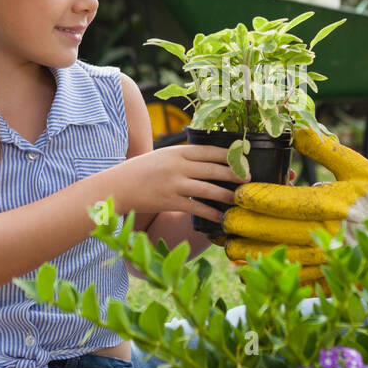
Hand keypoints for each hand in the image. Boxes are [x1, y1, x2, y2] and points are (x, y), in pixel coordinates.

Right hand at [107, 145, 248, 223]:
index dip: (229, 155)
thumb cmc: (141, 170)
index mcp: (178, 151)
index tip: (243, 159)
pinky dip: (211, 213)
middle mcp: (178, 166)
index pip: (210, 151)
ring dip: (226, 194)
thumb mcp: (163, 155)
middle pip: (214, 169)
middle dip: (234, 174)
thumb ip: (183, 157)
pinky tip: (220, 217)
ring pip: (208, 189)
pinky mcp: (170, 201)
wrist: (118, 186)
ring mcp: (174, 184)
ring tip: (238, 198)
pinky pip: (196, 207)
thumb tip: (208, 160)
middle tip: (248, 179)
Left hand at [221, 128, 367, 280]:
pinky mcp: (335, 278)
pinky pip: (297, 281)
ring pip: (280, 260)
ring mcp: (330, 260)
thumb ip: (323, 148)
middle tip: (222, 221)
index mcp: (329, 203)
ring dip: (250, 255)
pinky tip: (254, 274)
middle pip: (272, 232)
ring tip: (229, 248)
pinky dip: (274, 278)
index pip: (279, 202)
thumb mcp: (356, 166)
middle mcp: (326, 234)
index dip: (251, 198)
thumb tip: (295, 126)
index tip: (235, 193)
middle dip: (242, 227)